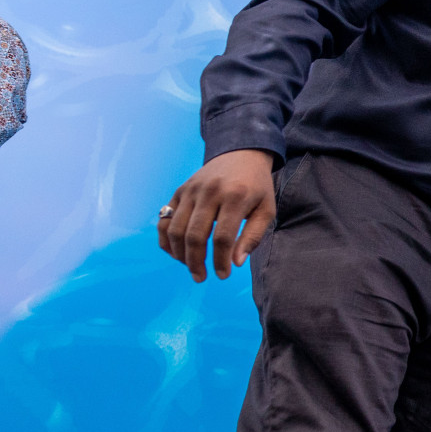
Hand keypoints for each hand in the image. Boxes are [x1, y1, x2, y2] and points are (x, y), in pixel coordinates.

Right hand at [158, 149, 275, 282]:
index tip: (222, 275)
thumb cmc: (257, 186)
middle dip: (196, 263)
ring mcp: (191, 190)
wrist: (242, 153)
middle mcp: (209, 192)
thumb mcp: (266, 209)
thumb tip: (235, 262)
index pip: (222, 237)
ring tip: (191, 267)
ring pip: (175, 229)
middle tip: (201, 277)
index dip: (220, 261)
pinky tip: (176, 253)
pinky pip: (164, 219)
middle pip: (194, 235)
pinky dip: (165, 239)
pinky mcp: (180, 191)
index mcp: (235, 197)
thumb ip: (253, 236)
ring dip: (180, 254)